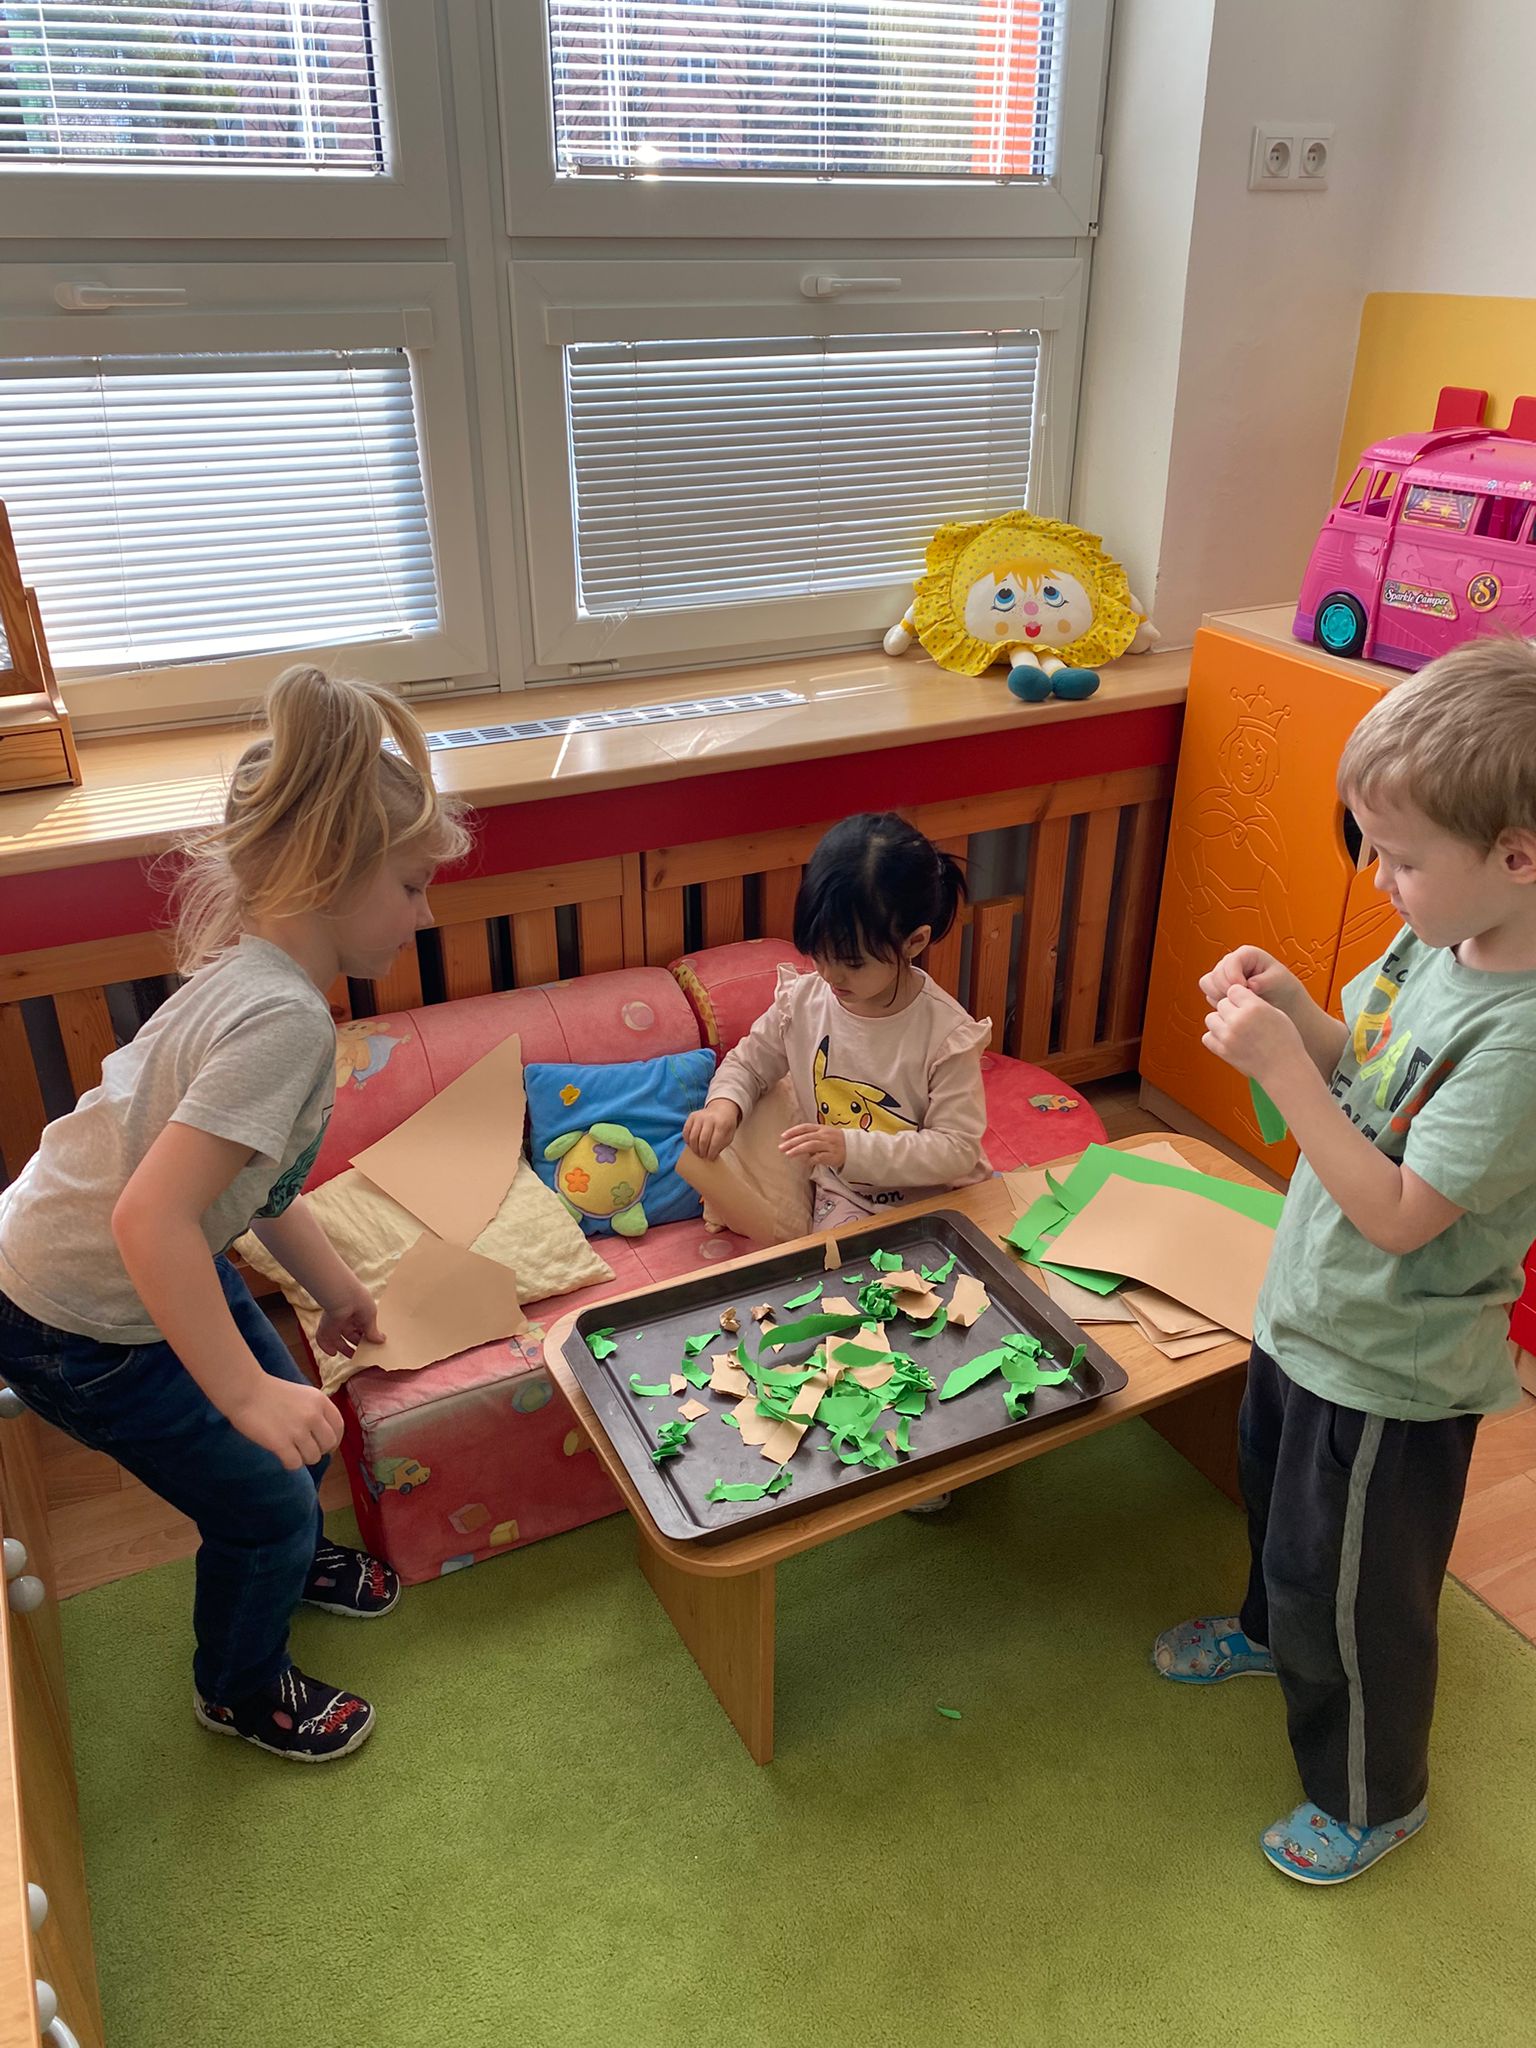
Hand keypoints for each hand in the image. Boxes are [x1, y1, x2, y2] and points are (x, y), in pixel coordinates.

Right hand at [229, 1376, 343, 1470]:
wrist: (245, 1390)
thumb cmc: (270, 1391)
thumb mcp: (302, 1395)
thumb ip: (315, 1410)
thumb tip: (322, 1433)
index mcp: (320, 1401)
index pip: (339, 1427)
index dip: (334, 1439)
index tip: (325, 1444)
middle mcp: (313, 1416)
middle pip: (329, 1444)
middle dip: (319, 1450)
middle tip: (305, 1449)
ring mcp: (298, 1430)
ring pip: (313, 1457)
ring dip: (303, 1457)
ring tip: (291, 1450)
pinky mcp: (281, 1444)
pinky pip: (296, 1464)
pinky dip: (290, 1463)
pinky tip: (282, 1456)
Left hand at [314, 1276, 382, 1359]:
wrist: (343, 1296)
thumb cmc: (360, 1301)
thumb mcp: (371, 1317)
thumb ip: (373, 1331)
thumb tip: (382, 1340)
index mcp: (359, 1313)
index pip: (363, 1328)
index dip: (367, 1337)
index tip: (373, 1345)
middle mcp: (346, 1318)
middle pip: (351, 1335)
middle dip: (357, 1345)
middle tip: (364, 1354)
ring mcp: (335, 1323)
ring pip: (338, 1340)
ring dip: (344, 1349)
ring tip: (352, 1357)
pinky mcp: (325, 1327)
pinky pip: (323, 1339)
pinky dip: (326, 1347)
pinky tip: (333, 1353)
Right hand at [684, 1100, 740, 1160]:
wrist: (722, 1108)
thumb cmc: (726, 1125)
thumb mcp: (729, 1135)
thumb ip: (721, 1145)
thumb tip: (710, 1156)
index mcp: (722, 1124)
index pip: (714, 1142)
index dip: (711, 1153)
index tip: (711, 1158)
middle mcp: (710, 1119)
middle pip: (703, 1140)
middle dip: (702, 1152)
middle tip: (703, 1156)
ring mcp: (699, 1116)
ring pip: (693, 1136)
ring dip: (694, 1148)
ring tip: (697, 1152)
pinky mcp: (692, 1116)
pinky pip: (686, 1131)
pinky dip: (687, 1140)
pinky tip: (691, 1145)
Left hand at [780, 1123, 846, 1168]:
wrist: (854, 1148)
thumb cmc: (836, 1142)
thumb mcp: (825, 1135)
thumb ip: (811, 1137)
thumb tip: (795, 1143)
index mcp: (822, 1128)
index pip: (805, 1127)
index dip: (793, 1131)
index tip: (783, 1136)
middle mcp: (825, 1135)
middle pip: (806, 1137)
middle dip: (792, 1142)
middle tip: (781, 1148)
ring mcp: (829, 1145)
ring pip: (811, 1145)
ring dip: (798, 1150)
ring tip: (788, 1154)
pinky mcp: (834, 1155)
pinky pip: (820, 1157)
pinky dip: (812, 1159)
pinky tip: (806, 1162)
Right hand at [1199, 945, 1301, 1015]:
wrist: (1281, 1001)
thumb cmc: (1282, 987)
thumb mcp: (1280, 981)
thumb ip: (1266, 981)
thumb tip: (1251, 984)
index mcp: (1246, 954)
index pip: (1230, 962)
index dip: (1234, 977)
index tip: (1245, 990)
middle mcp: (1232, 962)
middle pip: (1216, 973)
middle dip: (1225, 988)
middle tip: (1240, 1000)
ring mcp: (1223, 974)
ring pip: (1207, 983)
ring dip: (1218, 995)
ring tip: (1236, 1003)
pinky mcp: (1218, 987)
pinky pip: (1209, 994)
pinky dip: (1217, 1001)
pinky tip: (1233, 1006)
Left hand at [1202, 983, 1305, 1086]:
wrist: (1284, 1069)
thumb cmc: (1284, 1040)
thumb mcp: (1276, 1013)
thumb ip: (1254, 1002)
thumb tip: (1234, 994)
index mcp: (1254, 1008)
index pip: (1233, 990)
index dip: (1240, 996)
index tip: (1247, 1004)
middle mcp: (1238, 1020)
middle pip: (1221, 1004)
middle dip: (1231, 1009)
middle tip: (1243, 1019)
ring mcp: (1228, 1036)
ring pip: (1211, 1018)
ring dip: (1221, 1022)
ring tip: (1235, 1029)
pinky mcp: (1222, 1051)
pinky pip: (1207, 1037)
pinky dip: (1215, 1037)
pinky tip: (1229, 1040)